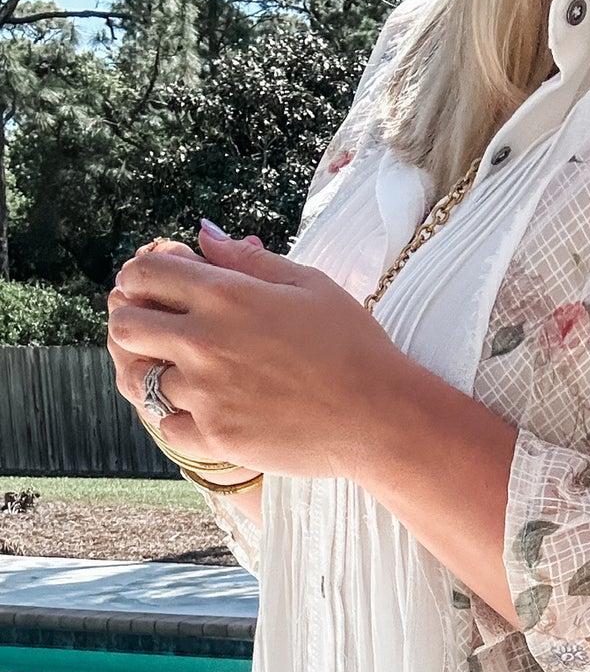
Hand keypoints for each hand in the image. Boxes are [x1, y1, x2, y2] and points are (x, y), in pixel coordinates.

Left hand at [107, 223, 412, 482]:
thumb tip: (202, 234)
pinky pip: (168, 427)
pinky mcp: (217, 437)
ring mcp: (206, 393)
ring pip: (142, 380)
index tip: (155, 290)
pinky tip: (206, 412)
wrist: (381, 416)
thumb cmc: (354, 346)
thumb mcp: (309, 284)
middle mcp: (205, 342)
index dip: (141, 278)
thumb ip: (248, 258)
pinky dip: (180, 420)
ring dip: (158, 374)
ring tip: (185, 376)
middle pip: (126, 326)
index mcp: (225, 295)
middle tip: (161, 334)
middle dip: (134, 323)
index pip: (144, 274)